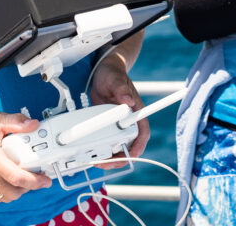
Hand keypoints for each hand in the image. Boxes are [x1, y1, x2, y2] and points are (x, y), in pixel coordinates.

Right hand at [0, 104, 51, 202]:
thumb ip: (17, 122)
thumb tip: (34, 125)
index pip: (16, 177)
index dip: (34, 181)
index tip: (45, 180)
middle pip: (12, 192)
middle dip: (28, 187)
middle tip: (35, 177)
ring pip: (3, 197)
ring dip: (16, 190)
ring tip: (22, 177)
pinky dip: (4, 191)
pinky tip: (8, 178)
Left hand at [89, 50, 148, 167]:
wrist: (103, 73)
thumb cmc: (113, 74)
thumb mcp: (115, 80)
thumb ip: (121, 89)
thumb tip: (128, 100)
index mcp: (135, 111)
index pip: (142, 132)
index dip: (138, 146)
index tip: (131, 155)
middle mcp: (129, 120)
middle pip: (130, 145)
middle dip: (121, 158)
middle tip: (107, 162)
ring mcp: (118, 124)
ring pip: (118, 147)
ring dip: (111, 157)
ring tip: (98, 161)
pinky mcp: (108, 126)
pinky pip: (108, 142)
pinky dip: (102, 150)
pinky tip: (93, 153)